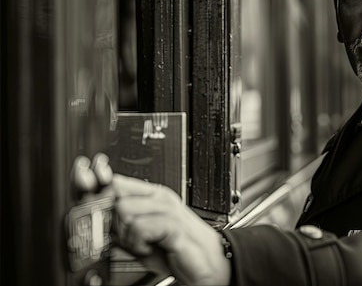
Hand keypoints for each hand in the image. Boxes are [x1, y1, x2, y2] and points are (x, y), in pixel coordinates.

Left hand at [70, 154, 231, 285]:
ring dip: (126, 235)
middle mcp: (157, 198)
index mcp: (150, 196)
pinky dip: (139, 242)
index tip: (81, 172)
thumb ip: (117, 228)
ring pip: (124, 210)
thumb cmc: (176, 248)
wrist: (208, 263)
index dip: (95, 177)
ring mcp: (166, 209)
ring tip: (140, 244)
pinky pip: (140, 227)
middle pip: (114, 193)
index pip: (116, 179)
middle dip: (108, 218)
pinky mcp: (172, 224)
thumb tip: (92, 219)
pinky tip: (148, 246)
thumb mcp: (139, 238)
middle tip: (119, 235)